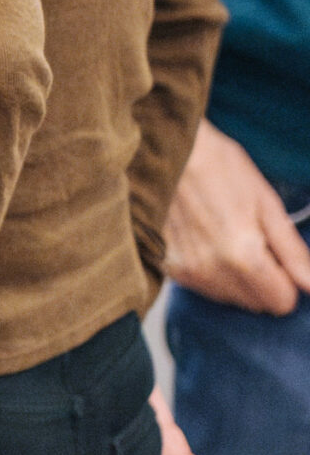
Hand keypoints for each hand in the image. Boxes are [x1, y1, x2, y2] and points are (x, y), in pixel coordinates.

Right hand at [165, 120, 309, 313]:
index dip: (287, 280)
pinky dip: (211, 272)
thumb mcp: (266, 202)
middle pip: (255, 304)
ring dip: (236, 278)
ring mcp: (185, 272)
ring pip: (229, 298)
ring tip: (225, 237)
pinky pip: (203, 287)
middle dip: (263, 281)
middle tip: (252, 241)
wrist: (162, 151)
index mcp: (243, 256)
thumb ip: (293, 252)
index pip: (281, 303)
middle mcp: (211, 272)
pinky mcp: (166, 266)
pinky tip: (205, 241)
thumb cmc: (219, 167)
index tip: (277, 254)